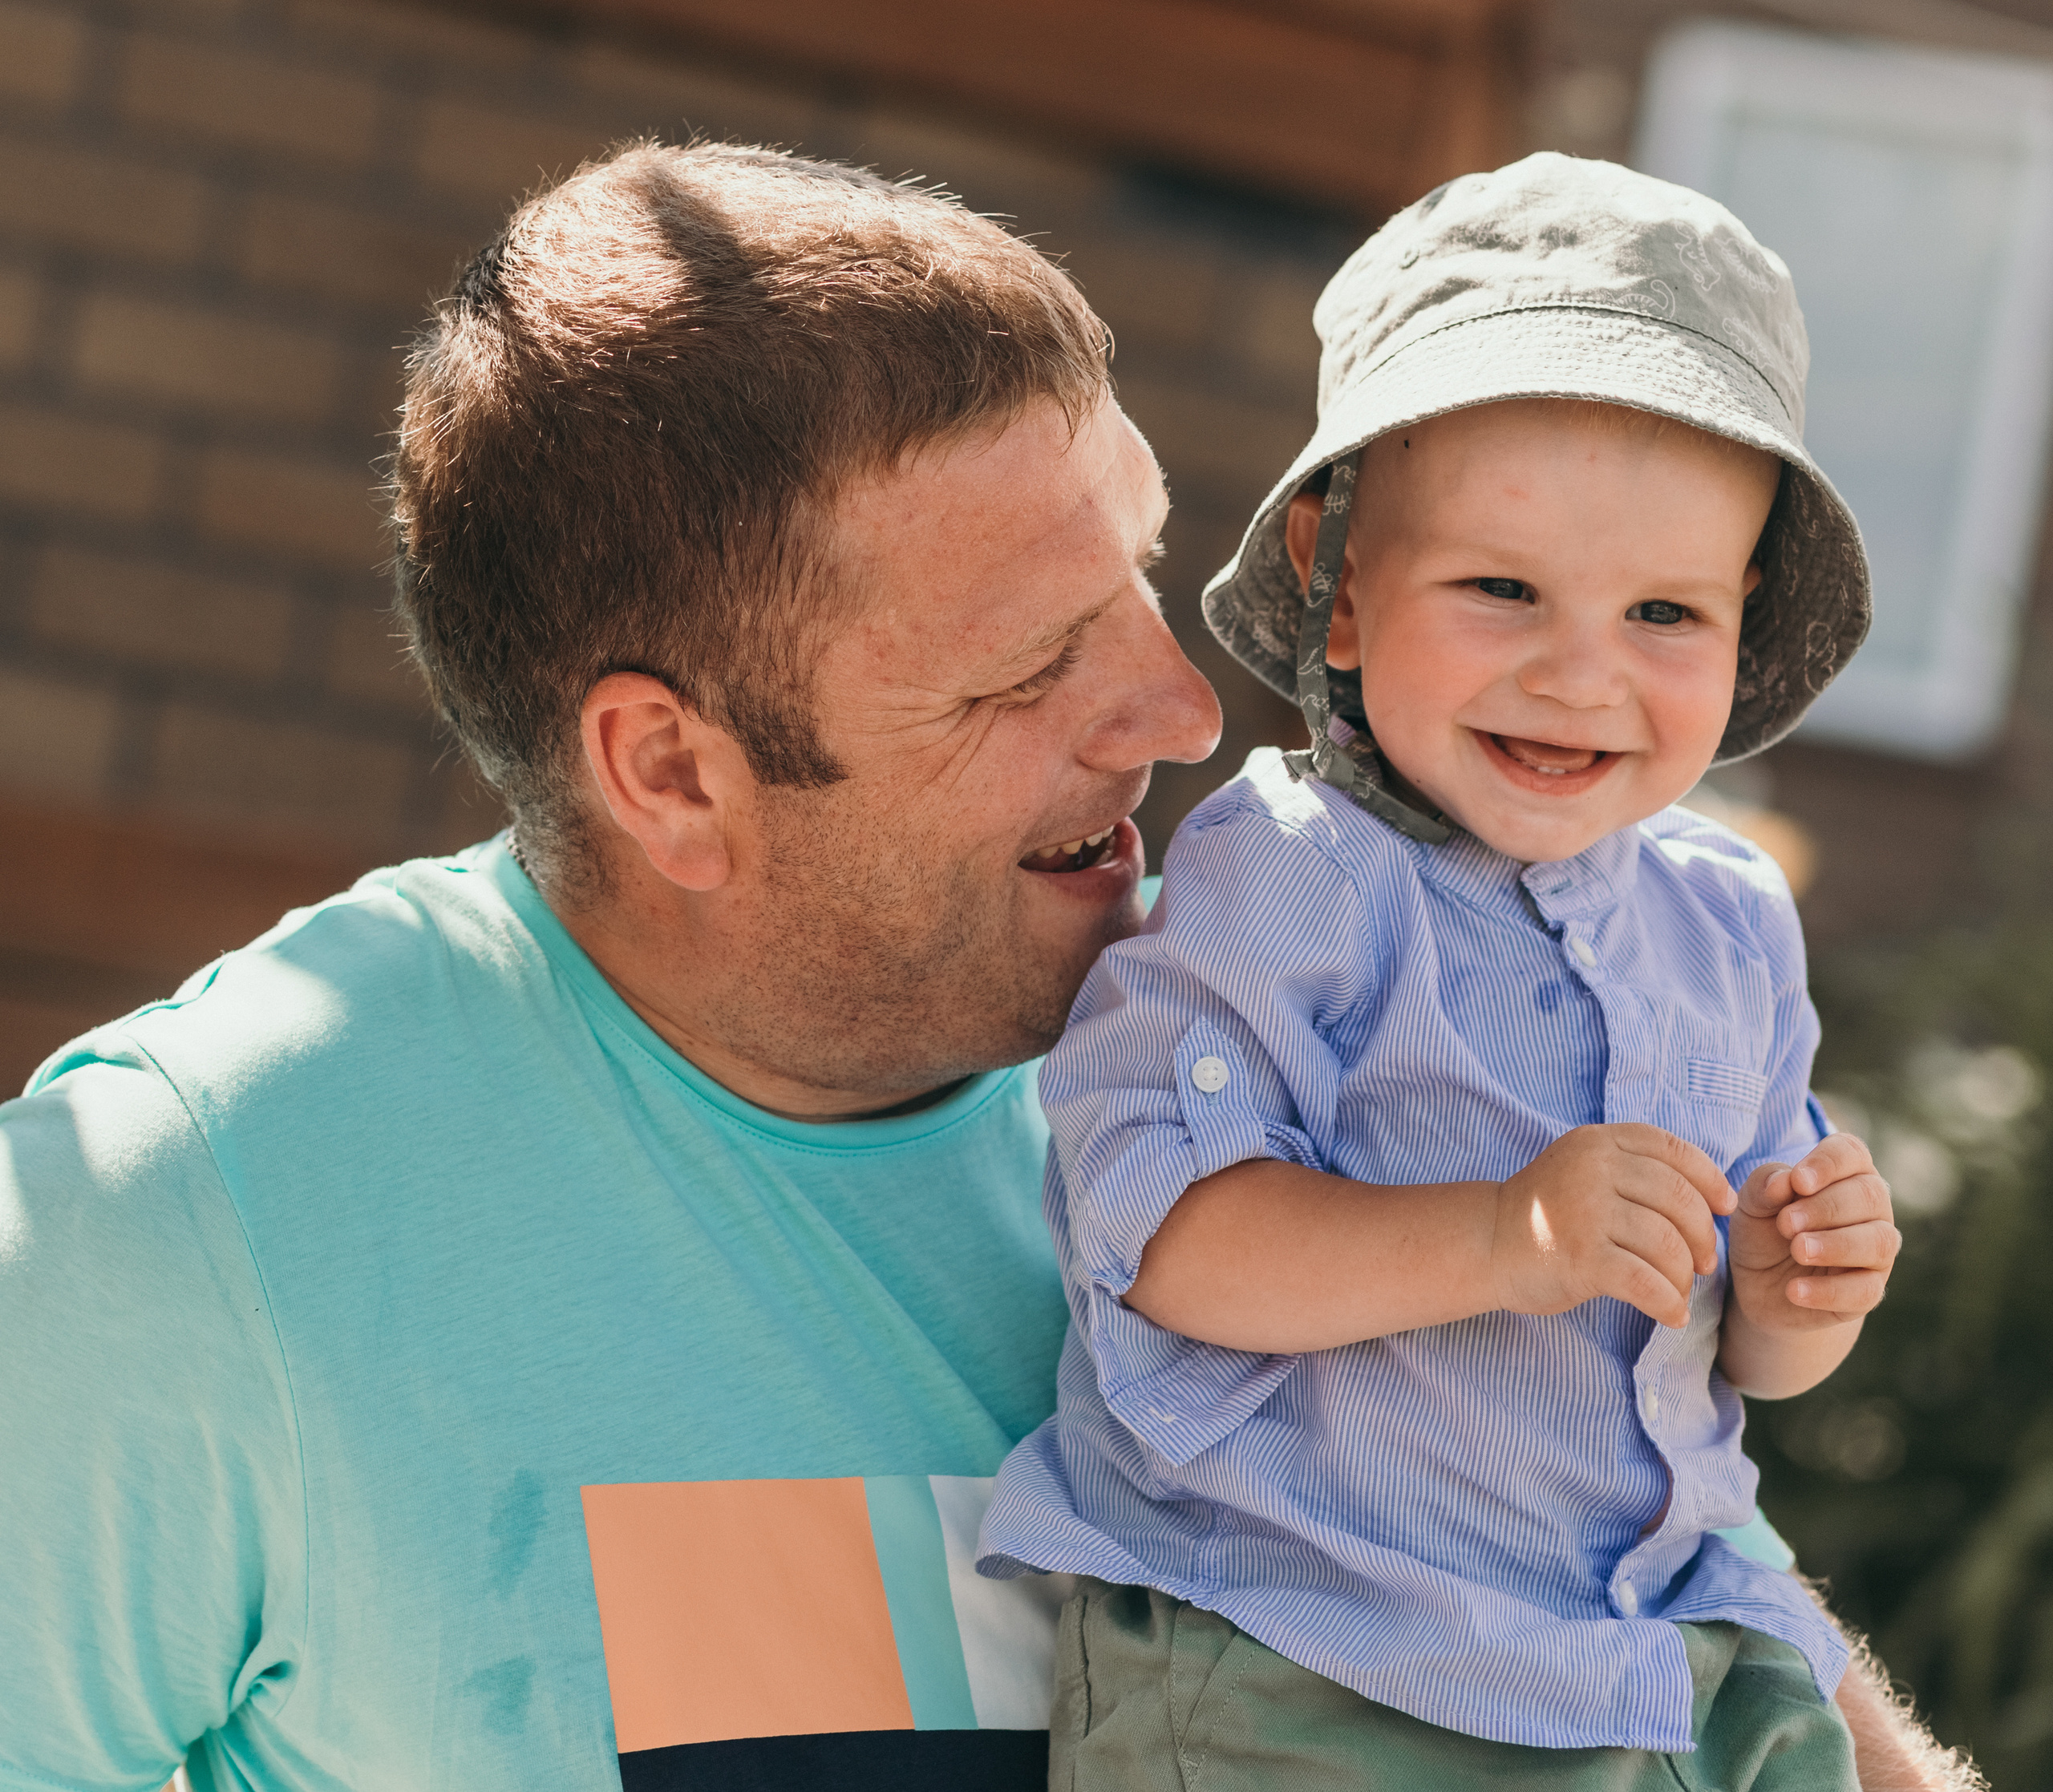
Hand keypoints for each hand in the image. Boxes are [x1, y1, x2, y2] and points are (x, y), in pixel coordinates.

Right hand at [1490, 1124, 1735, 1328]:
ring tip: (1679, 1290)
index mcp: (1598, 1142)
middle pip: (1679, 1200)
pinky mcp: (1582, 1257)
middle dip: (1702, 1236)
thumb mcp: (1584, 1170)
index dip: (1708, 1178)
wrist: (1488, 1244)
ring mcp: (1586, 1211)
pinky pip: (1647, 1283)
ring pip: (1668, 1244)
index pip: (1672, 1149)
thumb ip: (1632, 1171)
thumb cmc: (1547, 1214)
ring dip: (1684, 1276)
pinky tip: (1670, 1316)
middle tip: (1703, 1264)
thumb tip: (1709, 1200)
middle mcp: (1593, 1169)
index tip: (1723, 1208)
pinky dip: (1667, 1304)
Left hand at [1728, 1132, 1898, 1335]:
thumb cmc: (1763, 1230)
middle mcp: (1871, 1208)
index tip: (1799, 1181)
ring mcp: (1876, 1251)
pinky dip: (1829, 1291)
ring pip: (1878, 1241)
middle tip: (1786, 1223)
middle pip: (1869, 1195)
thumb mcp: (1752, 1204)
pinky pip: (1865, 1291)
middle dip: (1826, 1207)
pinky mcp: (1869, 1291)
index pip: (1850, 1153)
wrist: (1759, 1285)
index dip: (1828, 1163)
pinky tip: (1795, 1290)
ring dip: (1836, 1245)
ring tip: (1798, 1250)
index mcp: (1845, 1173)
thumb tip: (1784, 1181)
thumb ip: (1765, 1185)